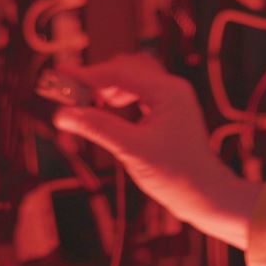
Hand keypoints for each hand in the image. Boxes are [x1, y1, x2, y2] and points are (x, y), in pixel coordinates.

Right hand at [52, 53, 260, 249]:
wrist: (206, 195)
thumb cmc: (175, 175)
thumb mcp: (131, 150)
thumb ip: (97, 127)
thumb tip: (62, 114)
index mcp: (167, 91)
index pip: (118, 73)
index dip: (85, 74)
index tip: (59, 74)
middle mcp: (172, 88)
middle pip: (125, 69)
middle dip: (95, 79)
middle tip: (68, 93)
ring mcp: (172, 99)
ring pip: (132, 79)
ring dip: (107, 87)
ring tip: (86, 104)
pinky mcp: (169, 111)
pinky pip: (139, 93)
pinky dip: (119, 97)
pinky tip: (106, 111)